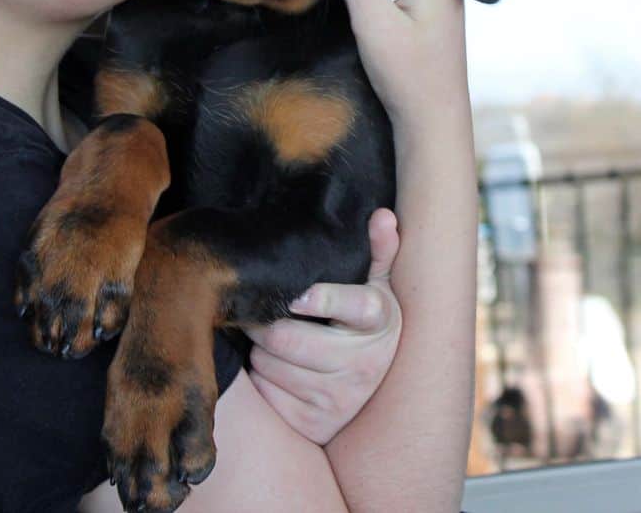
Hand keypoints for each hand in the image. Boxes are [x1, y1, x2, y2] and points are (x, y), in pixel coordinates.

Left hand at [243, 208, 401, 444]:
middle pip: (288, 338)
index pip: (354, 306)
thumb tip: (382, 216)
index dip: (322, 299)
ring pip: (270, 365)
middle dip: (265, 321)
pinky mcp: (315, 425)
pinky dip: (259, 377)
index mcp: (379, 321)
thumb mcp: (377, 286)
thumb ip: (378, 250)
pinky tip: (272, 366)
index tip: (297, 294)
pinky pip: (265, 393)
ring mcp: (340, 399)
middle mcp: (364, 364)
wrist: (375, 391)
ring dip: (259, 349)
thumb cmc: (363, 323)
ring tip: (268, 337)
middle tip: (260, 309)